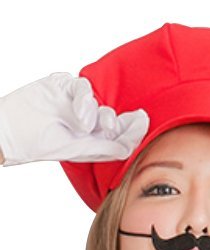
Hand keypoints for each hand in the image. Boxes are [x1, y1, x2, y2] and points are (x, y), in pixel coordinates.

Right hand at [0, 72, 147, 165]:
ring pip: (98, 101)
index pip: (118, 132)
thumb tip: (128, 148)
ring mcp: (75, 102)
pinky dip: (84, 98)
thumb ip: (104, 148)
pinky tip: (79, 112)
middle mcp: (87, 120)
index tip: (143, 121)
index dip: (132, 127)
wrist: (12, 129)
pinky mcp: (62, 86)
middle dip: (118, 122)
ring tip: (86, 125)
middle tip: (112, 128)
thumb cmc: (41, 143)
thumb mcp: (77, 150)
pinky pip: (82, 86)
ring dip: (97, 113)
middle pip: (112, 116)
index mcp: (92, 137)